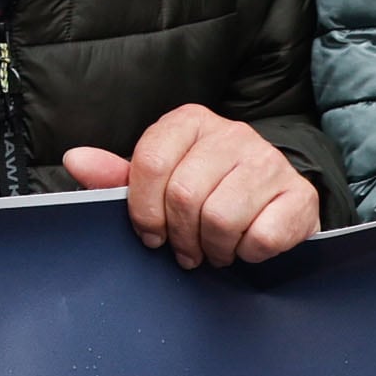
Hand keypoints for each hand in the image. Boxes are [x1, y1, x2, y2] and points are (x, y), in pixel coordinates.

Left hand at [64, 105, 316, 268]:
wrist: (275, 200)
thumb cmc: (207, 190)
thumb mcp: (159, 179)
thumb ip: (116, 175)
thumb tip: (75, 160)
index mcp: (189, 122)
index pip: (149, 162)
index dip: (143, 209)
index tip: (149, 234)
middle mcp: (232, 133)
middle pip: (184, 195)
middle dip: (179, 236)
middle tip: (185, 250)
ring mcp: (269, 161)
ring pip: (221, 218)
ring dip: (213, 248)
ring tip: (214, 250)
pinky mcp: (299, 195)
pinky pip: (262, 237)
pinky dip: (248, 253)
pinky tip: (246, 246)